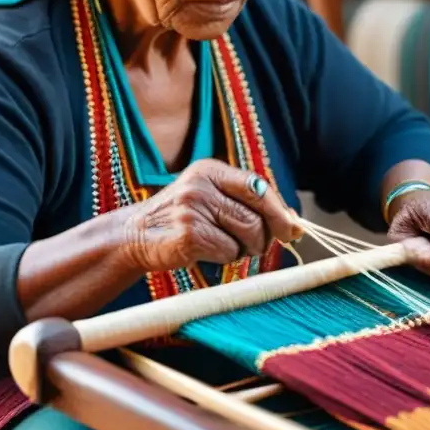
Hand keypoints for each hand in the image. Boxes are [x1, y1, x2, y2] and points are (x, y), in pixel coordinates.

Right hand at [121, 159, 300, 272]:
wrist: (135, 235)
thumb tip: (295, 221)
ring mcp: (192, 209)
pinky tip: (207, 253)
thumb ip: (247, 203)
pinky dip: (225, 259)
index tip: (291, 230)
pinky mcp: (188, 235)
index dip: (279, 211)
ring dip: (244, 250)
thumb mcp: (210, 198)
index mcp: (210, 169)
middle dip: (263, 238)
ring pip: (246, 235)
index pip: (258, 186)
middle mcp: (201, 184)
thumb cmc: (181, 219)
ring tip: (226, 247)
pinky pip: (228, 252)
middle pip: (257, 216)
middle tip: (254, 247)